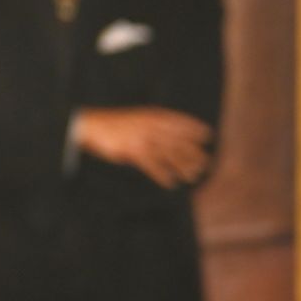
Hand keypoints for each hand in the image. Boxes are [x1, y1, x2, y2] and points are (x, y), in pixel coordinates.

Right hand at [73, 106, 212, 188]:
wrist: (91, 125)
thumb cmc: (115, 125)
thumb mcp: (137, 120)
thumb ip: (153, 125)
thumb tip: (171, 136)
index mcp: (152, 116)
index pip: (178, 121)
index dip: (194, 128)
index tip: (208, 134)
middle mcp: (150, 126)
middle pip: (177, 140)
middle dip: (193, 152)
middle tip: (206, 162)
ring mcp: (142, 138)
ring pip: (168, 153)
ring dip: (182, 165)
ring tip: (193, 176)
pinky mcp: (132, 151)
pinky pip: (151, 165)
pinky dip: (162, 175)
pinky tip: (171, 184)